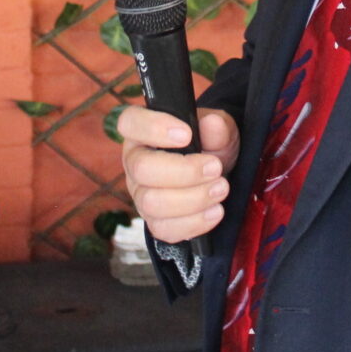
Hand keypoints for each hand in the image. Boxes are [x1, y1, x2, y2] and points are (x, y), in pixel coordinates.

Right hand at [120, 106, 240, 243]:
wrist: (217, 175)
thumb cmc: (210, 146)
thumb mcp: (220, 130)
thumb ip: (217, 127)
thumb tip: (212, 123)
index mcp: (143, 132)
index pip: (129, 122)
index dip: (153, 127)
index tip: (186, 134)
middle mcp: (135, 163)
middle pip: (142, 169)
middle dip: (184, 171)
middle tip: (216, 168)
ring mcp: (141, 195)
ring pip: (151, 203)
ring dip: (192, 198)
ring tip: (221, 188)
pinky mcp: (154, 221)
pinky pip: (163, 229)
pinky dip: (193, 222)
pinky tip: (215, 211)